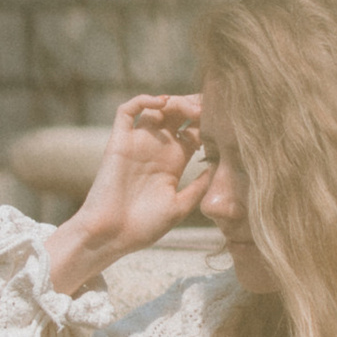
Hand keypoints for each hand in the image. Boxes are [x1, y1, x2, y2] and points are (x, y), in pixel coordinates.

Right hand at [49, 94, 209, 288]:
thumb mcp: (180, 207)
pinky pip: (126, 111)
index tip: (225, 122)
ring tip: (191, 109)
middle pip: (178, 114)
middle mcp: (157, 148)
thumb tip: (217, 166)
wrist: (112, 235)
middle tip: (210, 109)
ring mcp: (138, 143)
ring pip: (156, 108)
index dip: (209, 122)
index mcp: (174, 162)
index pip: (194, 130)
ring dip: (175, 101)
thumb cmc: (144, 227)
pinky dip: (143, 100)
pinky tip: (161, 103)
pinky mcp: (119, 141)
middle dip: (195, 106)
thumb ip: (198, 186)